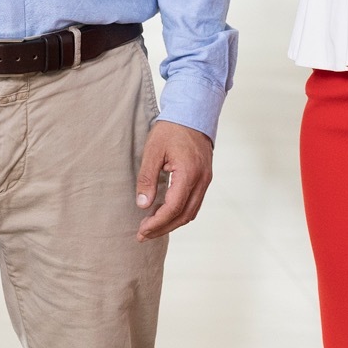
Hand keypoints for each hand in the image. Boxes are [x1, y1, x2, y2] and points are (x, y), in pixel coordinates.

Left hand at [135, 119, 213, 240]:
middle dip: (163, 228)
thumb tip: (142, 205)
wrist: (193, 113)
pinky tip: (164, 213)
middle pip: (184, 216)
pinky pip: (194, 203)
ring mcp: (206, 180)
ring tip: (151, 228)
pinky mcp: (205, 179)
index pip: (173, 207)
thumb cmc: (171, 129)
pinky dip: (179, 213)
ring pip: (191, 212)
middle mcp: (201, 180)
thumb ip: (147, 179)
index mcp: (189, 173)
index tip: (142, 230)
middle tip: (143, 235)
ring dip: (171, 223)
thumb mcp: (153, 150)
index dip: (157, 223)